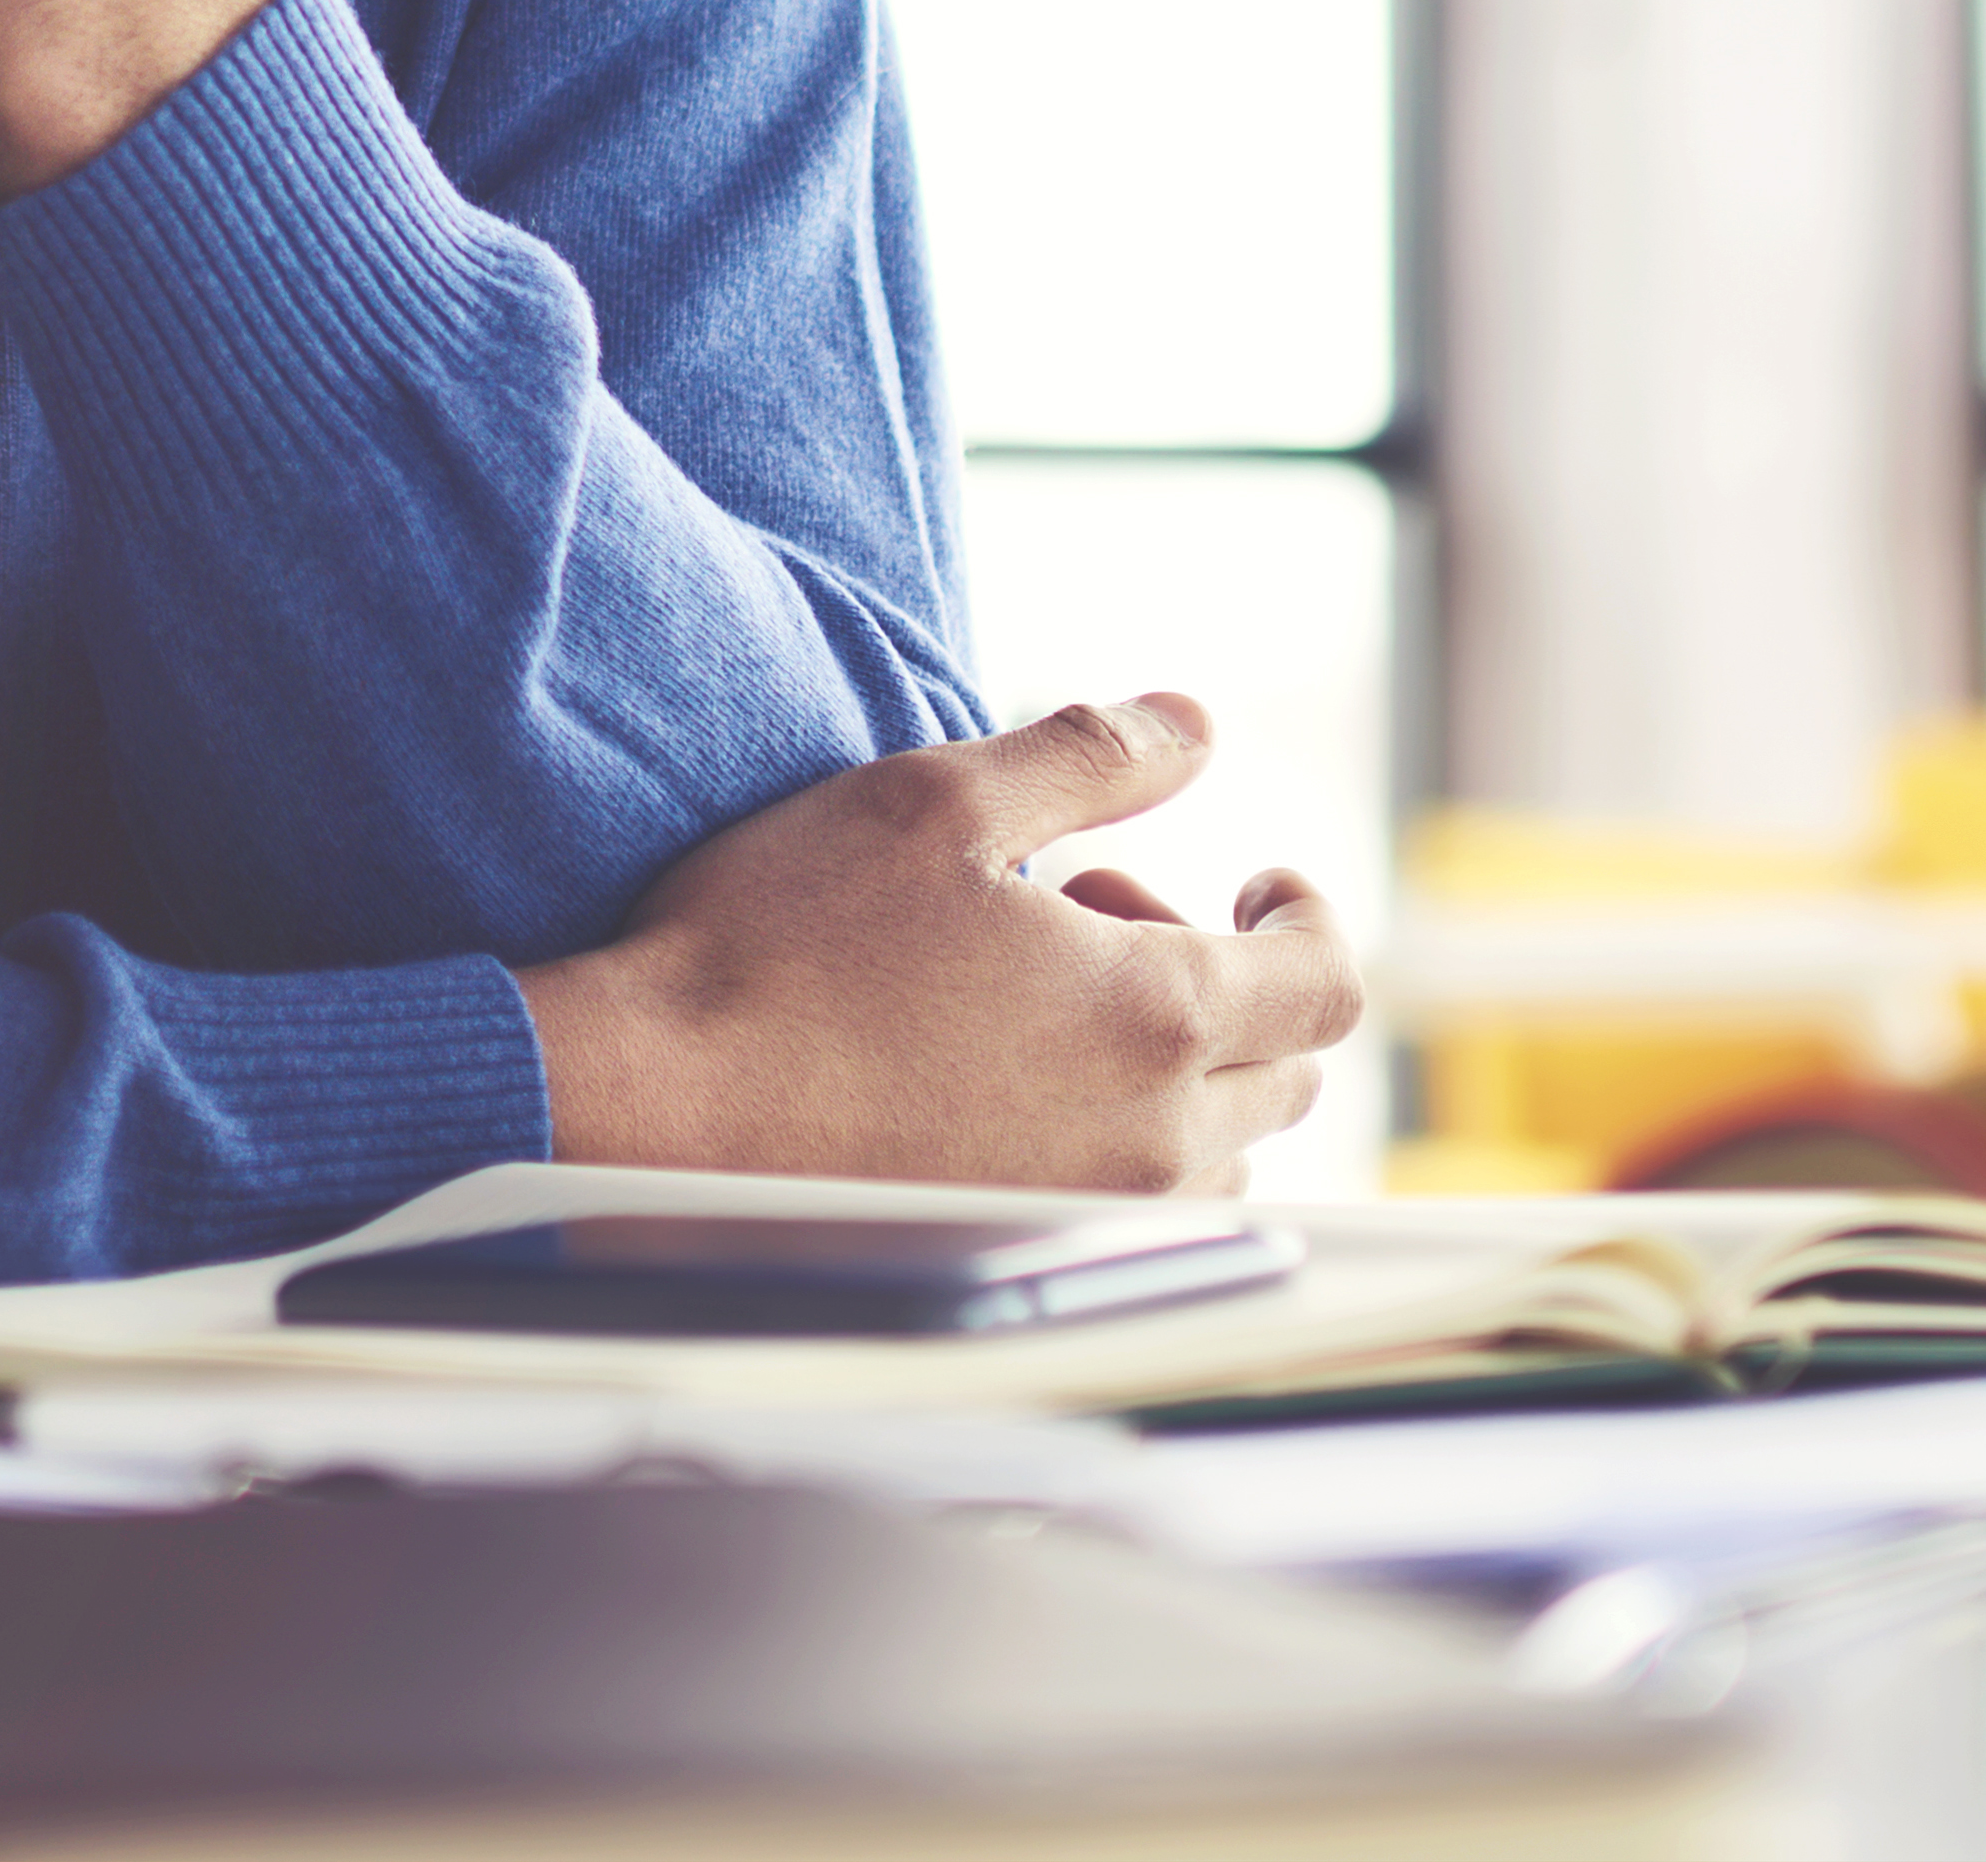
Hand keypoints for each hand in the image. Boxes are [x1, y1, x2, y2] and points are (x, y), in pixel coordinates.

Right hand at [513, 696, 1363, 1194]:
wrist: (659, 1115)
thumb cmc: (785, 946)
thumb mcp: (938, 800)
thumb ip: (1093, 754)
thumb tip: (1198, 722)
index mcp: (1155, 1014)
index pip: (1326, 982)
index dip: (1309, 918)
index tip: (1259, 882)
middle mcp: (1151, 1140)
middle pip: (1286, 1071)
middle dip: (1226, 976)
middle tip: (1091, 911)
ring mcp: (1092, 1220)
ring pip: (1215, 1153)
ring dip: (1175, 1070)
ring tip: (1035, 999)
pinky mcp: (1026, 1264)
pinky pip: (1139, 1215)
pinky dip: (1120, 1144)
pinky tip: (1004, 1087)